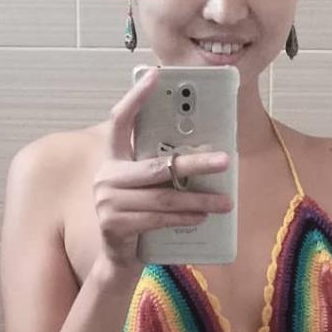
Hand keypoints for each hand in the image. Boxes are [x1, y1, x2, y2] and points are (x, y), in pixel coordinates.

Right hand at [94, 66, 232, 270]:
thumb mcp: (146, 184)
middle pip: (156, 166)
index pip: (120, 120)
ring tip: (225, 202)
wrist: (119, 256)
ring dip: (198, 200)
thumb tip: (207, 147)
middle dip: (195, 164)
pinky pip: (157, 219)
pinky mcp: (114, 226)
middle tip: (226, 160)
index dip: (135, 97)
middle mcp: (106, 175)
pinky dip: (184, 218)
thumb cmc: (139, 213)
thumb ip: (162, 165)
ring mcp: (107, 202)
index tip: (156, 75)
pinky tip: (203, 217)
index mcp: (113, 157)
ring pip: (162, 198)